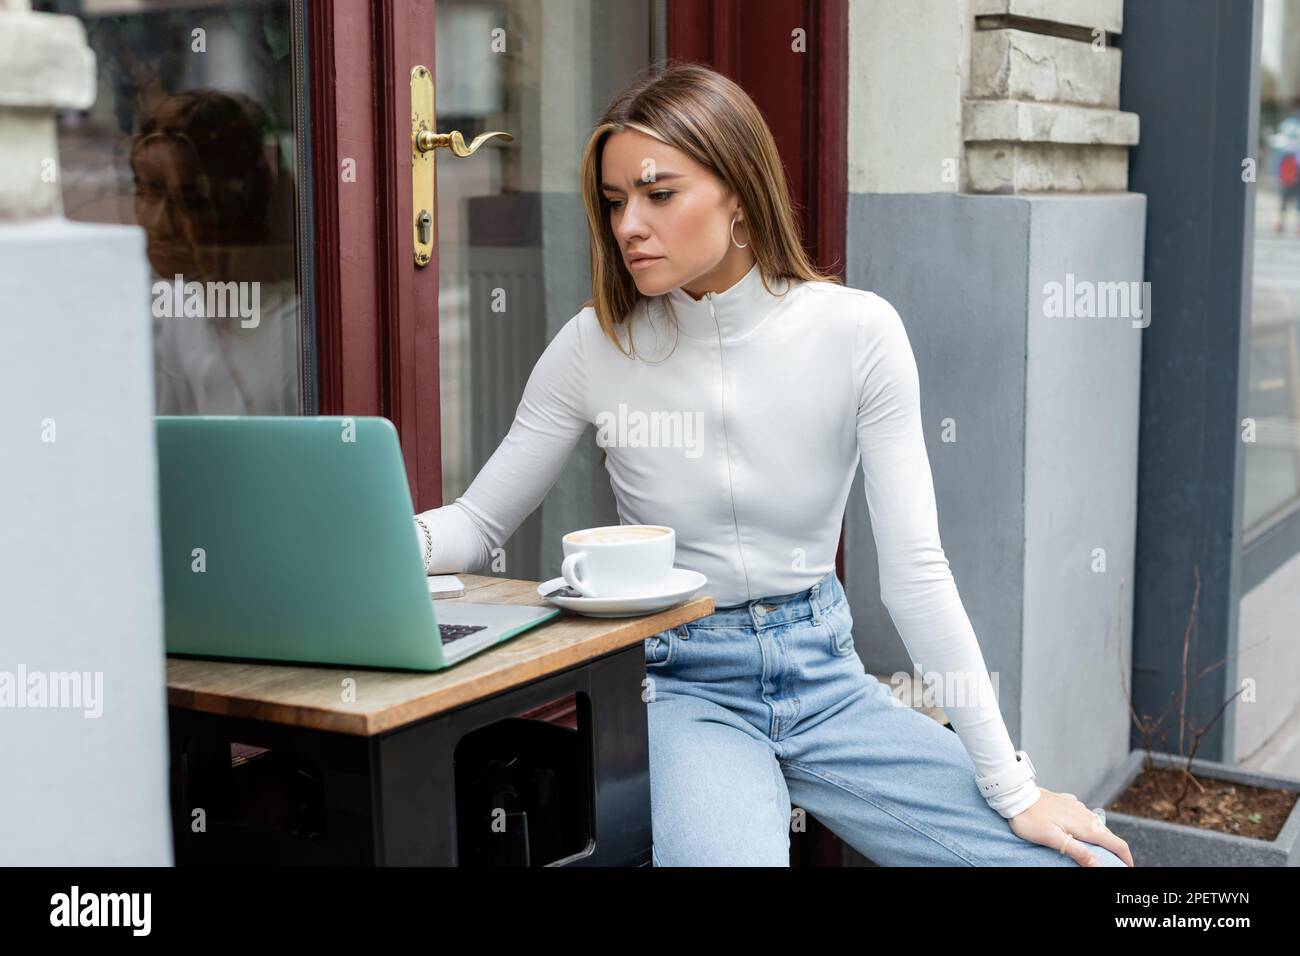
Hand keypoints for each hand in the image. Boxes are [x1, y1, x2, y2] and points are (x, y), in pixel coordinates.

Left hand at [1009, 787, 1133, 866]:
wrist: (1016, 795)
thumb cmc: (1031, 819)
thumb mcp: (1054, 839)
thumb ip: (1078, 851)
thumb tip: (1099, 865)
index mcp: (1086, 825)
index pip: (1116, 843)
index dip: (1125, 858)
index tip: (1127, 868)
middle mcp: (1086, 814)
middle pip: (1108, 835)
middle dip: (1114, 850)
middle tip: (1113, 863)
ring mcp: (1077, 806)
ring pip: (1097, 824)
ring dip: (1101, 838)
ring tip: (1099, 850)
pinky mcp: (1068, 802)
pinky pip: (1084, 816)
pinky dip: (1088, 826)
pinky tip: (1080, 830)